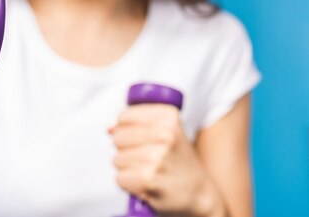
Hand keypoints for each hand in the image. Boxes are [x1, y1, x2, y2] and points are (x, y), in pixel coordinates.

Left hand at [109, 105, 225, 216]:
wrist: (200, 194)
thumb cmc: (179, 162)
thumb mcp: (167, 132)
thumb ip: (137, 124)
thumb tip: (110, 129)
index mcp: (168, 117)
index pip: (123, 117)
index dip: (127, 130)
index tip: (144, 140)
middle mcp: (164, 134)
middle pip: (118, 137)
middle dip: (126, 150)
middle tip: (147, 159)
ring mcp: (156, 157)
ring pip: (117, 158)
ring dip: (128, 168)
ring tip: (149, 171)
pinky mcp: (148, 179)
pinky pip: (120, 178)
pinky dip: (129, 184)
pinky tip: (145, 183)